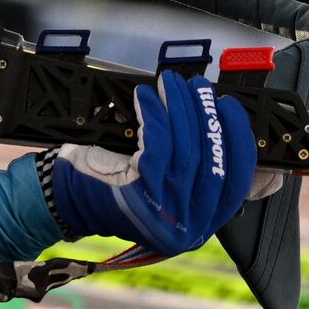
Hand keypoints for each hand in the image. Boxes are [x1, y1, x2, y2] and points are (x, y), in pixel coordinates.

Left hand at [48, 71, 260, 255]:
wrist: (70, 202)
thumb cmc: (118, 188)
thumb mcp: (168, 189)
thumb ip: (198, 169)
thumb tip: (221, 122)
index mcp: (203, 223)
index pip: (238, 180)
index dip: (239, 139)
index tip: (230, 107)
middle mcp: (188, 226)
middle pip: (212, 161)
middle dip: (208, 115)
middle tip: (199, 86)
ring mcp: (164, 214)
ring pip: (185, 150)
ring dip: (180, 108)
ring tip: (171, 83)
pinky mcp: (138, 196)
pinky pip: (156, 147)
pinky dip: (155, 116)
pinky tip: (146, 96)